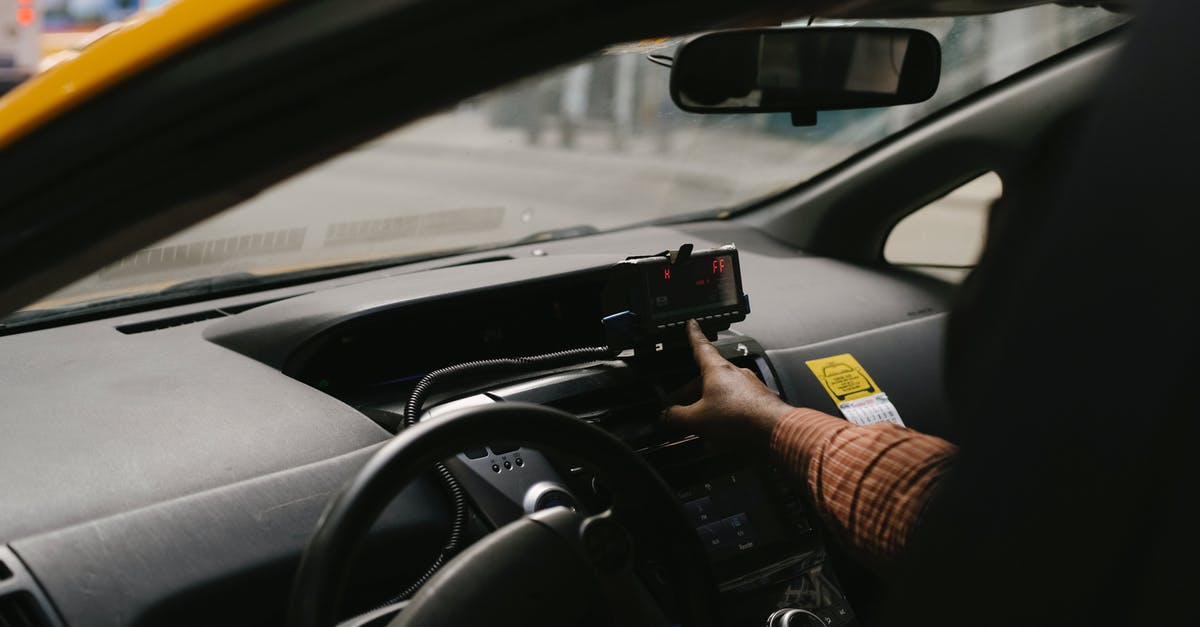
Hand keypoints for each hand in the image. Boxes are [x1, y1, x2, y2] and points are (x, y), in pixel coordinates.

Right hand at [664, 320, 792, 449]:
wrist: (775, 431)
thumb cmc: (740, 418)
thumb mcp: (697, 419)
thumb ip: (677, 416)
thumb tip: (667, 415)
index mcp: (717, 370)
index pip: (701, 346)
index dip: (693, 335)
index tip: (691, 324)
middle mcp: (734, 374)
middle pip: (707, 380)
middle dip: (691, 394)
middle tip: (679, 406)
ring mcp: (749, 388)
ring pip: (722, 396)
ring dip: (708, 410)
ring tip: (700, 430)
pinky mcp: (759, 403)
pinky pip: (736, 408)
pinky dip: (724, 420)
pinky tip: (720, 439)